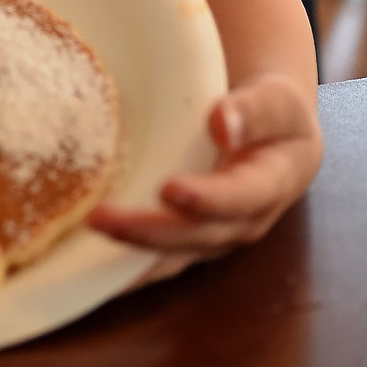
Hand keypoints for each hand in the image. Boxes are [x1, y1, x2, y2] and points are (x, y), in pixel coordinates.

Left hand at [88, 72, 321, 274]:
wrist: (279, 141)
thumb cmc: (277, 115)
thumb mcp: (277, 103)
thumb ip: (254, 110)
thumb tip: (220, 122)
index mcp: (269, 186)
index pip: (239, 198)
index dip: (206, 199)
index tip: (170, 190)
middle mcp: (240, 223)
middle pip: (194, 235)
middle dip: (148, 231)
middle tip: (101, 217)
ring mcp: (214, 237)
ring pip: (172, 255)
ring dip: (129, 250)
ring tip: (86, 234)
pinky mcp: (190, 239)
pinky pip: (157, 256)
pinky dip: (125, 262)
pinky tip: (86, 258)